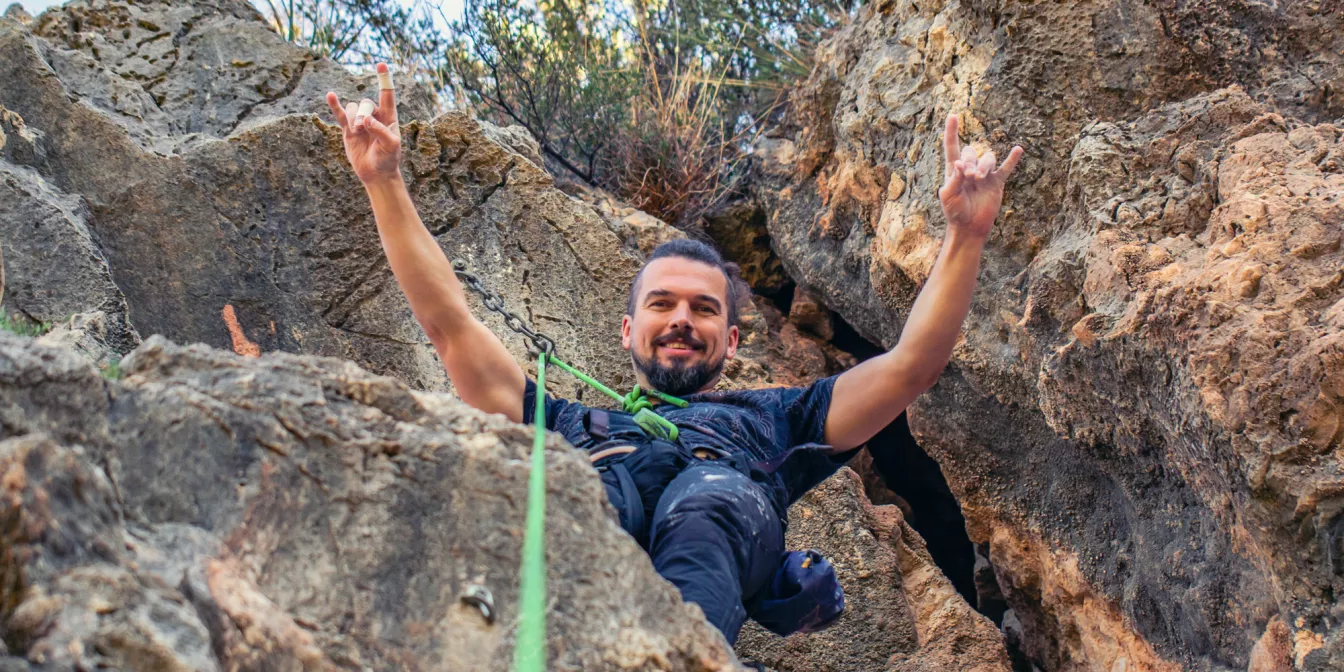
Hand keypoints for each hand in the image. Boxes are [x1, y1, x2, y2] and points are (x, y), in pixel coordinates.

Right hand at [326, 63, 401, 185]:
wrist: (376, 173)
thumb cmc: (388, 158)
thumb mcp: (391, 146)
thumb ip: (381, 131)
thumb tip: (366, 120)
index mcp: (389, 117)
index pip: (386, 94)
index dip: (384, 79)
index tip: (381, 64)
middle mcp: (374, 115)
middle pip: (365, 103)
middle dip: (362, 114)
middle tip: (362, 129)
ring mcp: (360, 121)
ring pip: (353, 108)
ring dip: (353, 118)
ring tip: (357, 132)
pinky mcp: (348, 129)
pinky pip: (340, 114)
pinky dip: (335, 105)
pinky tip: (330, 95)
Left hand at [938, 113, 1022, 238]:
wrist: (969, 227)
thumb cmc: (954, 212)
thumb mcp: (948, 195)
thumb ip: (954, 179)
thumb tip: (960, 164)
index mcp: (954, 170)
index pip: (952, 146)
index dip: (951, 132)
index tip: (952, 116)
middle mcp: (970, 169)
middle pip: (971, 152)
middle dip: (970, 162)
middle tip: (969, 177)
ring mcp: (984, 175)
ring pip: (987, 158)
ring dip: (984, 165)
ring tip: (979, 178)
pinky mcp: (997, 183)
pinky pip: (1006, 168)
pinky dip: (1012, 159)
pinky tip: (1018, 149)